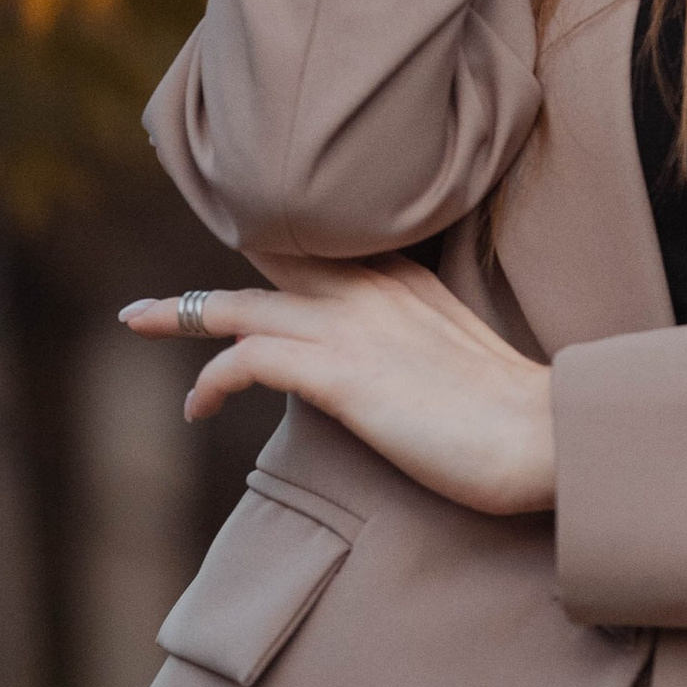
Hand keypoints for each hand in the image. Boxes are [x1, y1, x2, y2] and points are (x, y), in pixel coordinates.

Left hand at [121, 255, 555, 516]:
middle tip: (151, 302)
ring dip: (182, 314)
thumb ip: (415, 342)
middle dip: (205, 281)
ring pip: (240, 304)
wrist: (546, 436)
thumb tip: (384, 368)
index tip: (231, 265)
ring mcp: (353, 327)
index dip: (265, 253)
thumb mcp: (458, 355)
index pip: (317, 250)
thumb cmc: (517, 414)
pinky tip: (197, 404)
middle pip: (266, 263)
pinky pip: (246, 359)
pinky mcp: (340, 373)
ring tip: (140, 322)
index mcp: (403, 278)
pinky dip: (211, 378)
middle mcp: (371, 288)